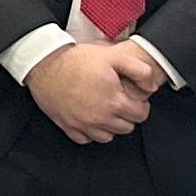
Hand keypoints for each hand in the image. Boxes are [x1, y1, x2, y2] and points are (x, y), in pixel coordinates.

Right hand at [26, 41, 154, 143]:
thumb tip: (151, 86)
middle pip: (126, 128)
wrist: (44, 64)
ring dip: (110, 126)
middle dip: (127, 116)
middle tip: (120, 103)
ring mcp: (82, 124)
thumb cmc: (77, 60)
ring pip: (107, 137)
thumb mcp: (113, 56)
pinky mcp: (67, 126)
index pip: (140, 115)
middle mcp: (100, 118)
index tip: (134, 99)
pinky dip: (90, 132)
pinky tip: (89, 119)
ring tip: (106, 111)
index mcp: (114, 102)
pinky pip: (85, 139)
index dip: (141, 106)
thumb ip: (139, 70)